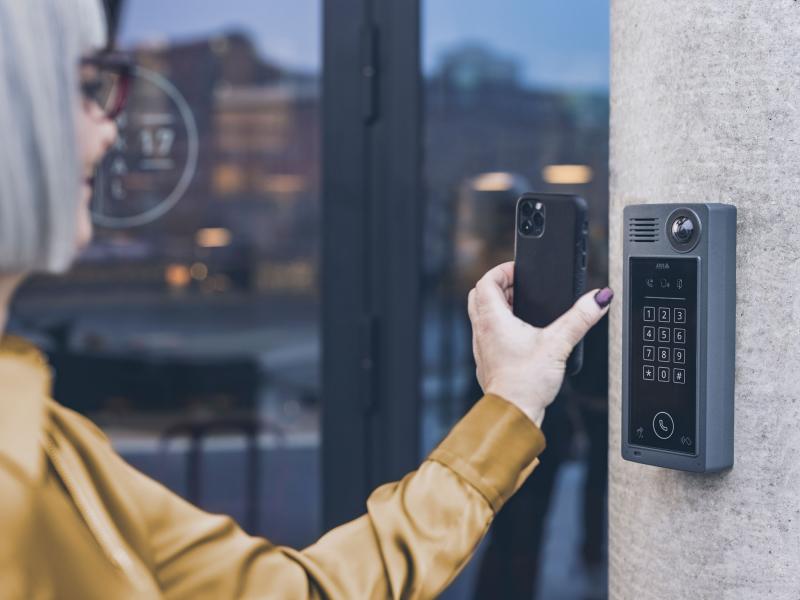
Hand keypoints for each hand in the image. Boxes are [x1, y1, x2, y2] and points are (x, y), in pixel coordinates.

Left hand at [467, 262, 611, 426]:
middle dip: (500, 286)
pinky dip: (500, 325)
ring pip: (482, 315)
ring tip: (523, 308)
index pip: (485, 281)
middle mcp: (482, 331)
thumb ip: (581, 318)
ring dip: (499, 306)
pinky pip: (488, 333)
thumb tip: (599, 298)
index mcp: (492, 319)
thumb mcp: (559, 344)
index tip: (518, 271)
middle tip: (521, 287)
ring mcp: (482, 346)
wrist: (513, 413)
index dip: (501, 270)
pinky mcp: (488, 360)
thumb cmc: (526, 382)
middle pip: (480, 295)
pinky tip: (521, 334)